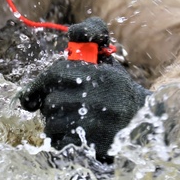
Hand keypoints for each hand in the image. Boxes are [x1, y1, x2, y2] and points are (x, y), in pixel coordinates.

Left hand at [19, 19, 149, 162]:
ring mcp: (98, 125)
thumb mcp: (109, 62)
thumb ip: (92, 39)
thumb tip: (75, 32)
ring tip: (72, 122)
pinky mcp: (95, 147)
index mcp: (101, 75)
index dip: (38, 85)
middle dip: (50, 106)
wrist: (147, 127)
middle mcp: (100, 98)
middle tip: (62, 107)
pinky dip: (61, 141)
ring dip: (55, 125)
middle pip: (50, 102)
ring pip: (52, 124)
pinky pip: (60, 143)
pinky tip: (73, 138)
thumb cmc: (119, 91)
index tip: (31, 96)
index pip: (54, 74)